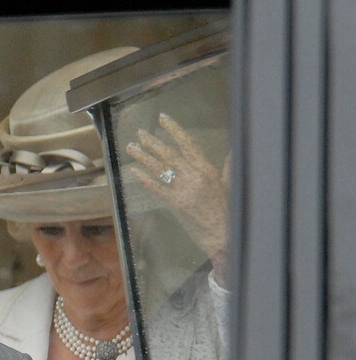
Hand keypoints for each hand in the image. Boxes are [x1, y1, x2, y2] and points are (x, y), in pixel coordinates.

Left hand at [126, 113, 228, 285]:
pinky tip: (133, 170)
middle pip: (169, 154)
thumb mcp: (229, 184)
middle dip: (152, 142)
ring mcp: (184, 190)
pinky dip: (143, 178)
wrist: (222, 234)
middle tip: (139, 133)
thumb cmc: (226, 210)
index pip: (188, 143)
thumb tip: (233, 149)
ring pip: (160, 168)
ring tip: (131, 148)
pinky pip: (156, 187)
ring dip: (143, 157)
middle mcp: (196, 176)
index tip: (162, 119)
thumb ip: (228, 165)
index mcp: (208, 169)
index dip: (174, 129)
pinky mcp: (175, 204)